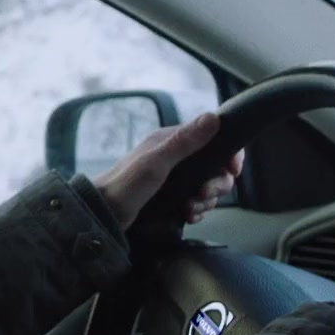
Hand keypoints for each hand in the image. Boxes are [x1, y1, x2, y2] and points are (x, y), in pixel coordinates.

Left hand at [93, 113, 241, 228]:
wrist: (102, 214)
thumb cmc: (125, 185)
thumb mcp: (156, 163)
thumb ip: (184, 142)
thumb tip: (214, 118)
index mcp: (170, 141)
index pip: (213, 138)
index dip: (229, 154)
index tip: (232, 171)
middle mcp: (173, 156)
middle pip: (214, 167)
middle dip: (216, 183)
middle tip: (203, 195)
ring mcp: (172, 177)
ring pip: (206, 186)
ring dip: (206, 200)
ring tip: (191, 208)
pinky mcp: (170, 197)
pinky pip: (195, 201)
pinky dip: (197, 210)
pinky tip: (188, 216)